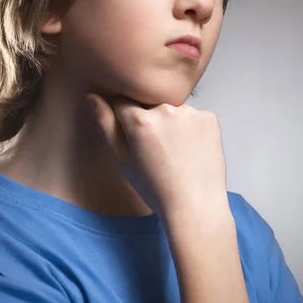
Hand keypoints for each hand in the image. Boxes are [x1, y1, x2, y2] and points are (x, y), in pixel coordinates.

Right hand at [85, 94, 227, 222]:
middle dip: (149, 120)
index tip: (135, 140)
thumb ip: (105, 124)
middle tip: (157, 150)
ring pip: (172, 109)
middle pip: (149, 104)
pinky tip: (191, 150)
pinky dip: (191, 128)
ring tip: (175, 152)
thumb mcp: (122, 160)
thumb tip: (92, 96)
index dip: (125, 120)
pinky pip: (193, 116)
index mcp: (140, 120)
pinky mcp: (210, 118)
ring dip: (170, 123)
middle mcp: (166, 110)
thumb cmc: (155, 188)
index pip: (122, 102)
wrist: (196, 207)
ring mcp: (191, 112)